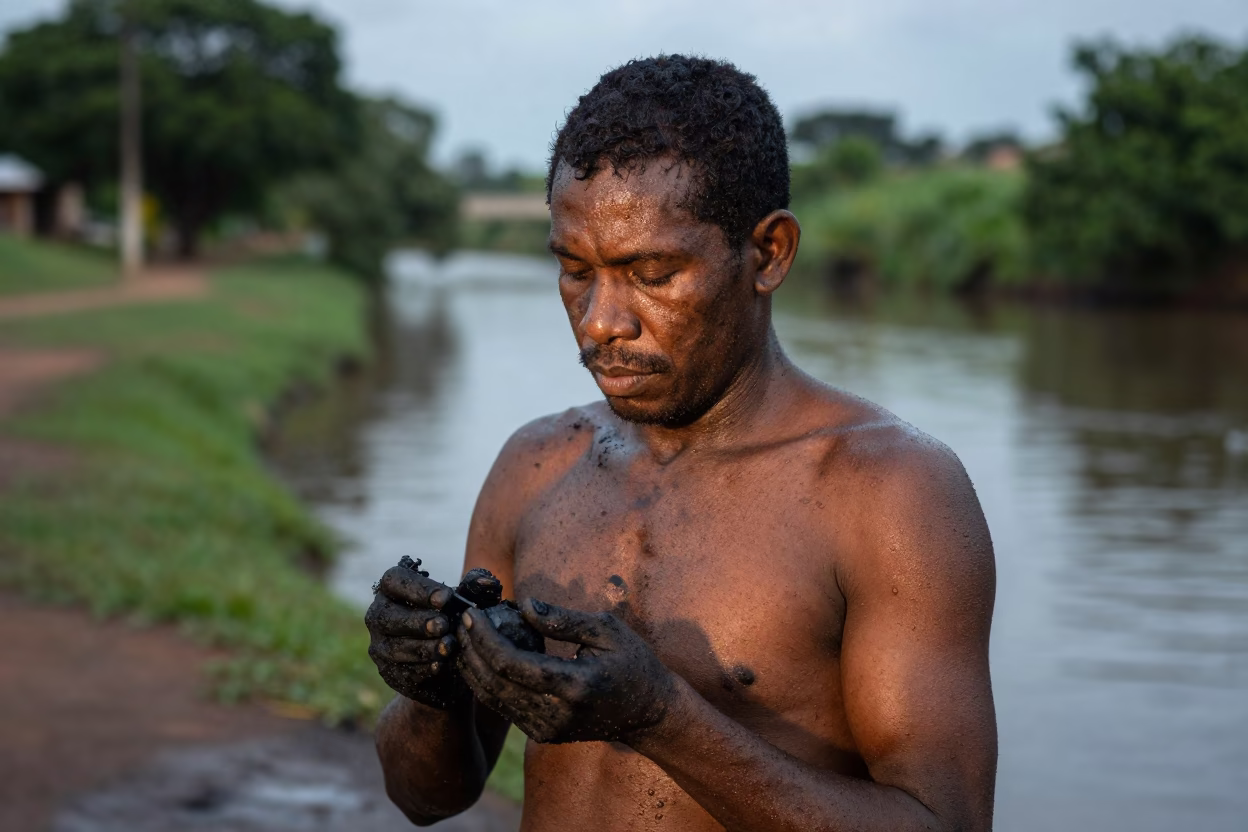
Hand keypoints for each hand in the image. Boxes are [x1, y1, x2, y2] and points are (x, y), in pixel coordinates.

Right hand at [365, 565, 468, 709]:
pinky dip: (422, 668)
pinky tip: (441, 665)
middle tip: (444, 625)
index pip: (394, 580)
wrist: (453, 666)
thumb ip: (475, 588)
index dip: (418, 588)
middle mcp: (379, 616)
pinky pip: (401, 671)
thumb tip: (487, 580)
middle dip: (417, 620)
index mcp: (393, 590)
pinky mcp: (389, 673)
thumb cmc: (455, 622)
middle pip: (388, 615)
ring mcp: (380, 646)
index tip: (446, 599)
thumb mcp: (466, 602)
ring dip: (422, 646)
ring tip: (448, 646)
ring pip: (394, 646)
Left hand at [457, 599, 677, 744]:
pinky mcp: (543, 735)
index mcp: (574, 686)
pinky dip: (486, 682)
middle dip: (471, 650)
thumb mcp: (607, 631)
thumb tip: (521, 606)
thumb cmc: (633, 663)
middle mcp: (556, 714)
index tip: (472, 615)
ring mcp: (548, 729)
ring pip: (493, 700)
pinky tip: (479, 658)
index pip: (512, 664)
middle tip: (461, 621)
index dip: (485, 639)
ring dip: (472, 668)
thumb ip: (563, 619)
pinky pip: (504, 708)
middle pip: (495, 683)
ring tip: (462, 637)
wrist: (649, 714)